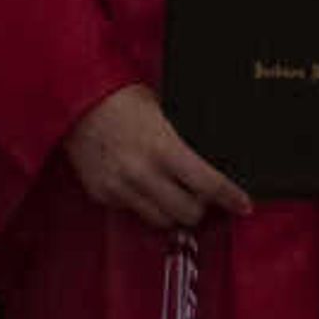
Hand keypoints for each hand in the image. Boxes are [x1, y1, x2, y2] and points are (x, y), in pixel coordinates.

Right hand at [62, 84, 249, 228]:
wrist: (74, 100)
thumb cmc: (120, 98)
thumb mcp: (162, 112)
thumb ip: (181, 142)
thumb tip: (206, 161)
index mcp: (163, 147)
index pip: (208, 184)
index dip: (231, 197)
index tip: (244, 204)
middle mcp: (142, 173)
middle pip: (188, 213)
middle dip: (201, 206)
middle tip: (202, 195)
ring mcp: (120, 188)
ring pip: (161, 220)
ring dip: (173, 210)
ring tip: (174, 193)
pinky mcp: (102, 194)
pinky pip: (133, 211)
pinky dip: (143, 203)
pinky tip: (142, 184)